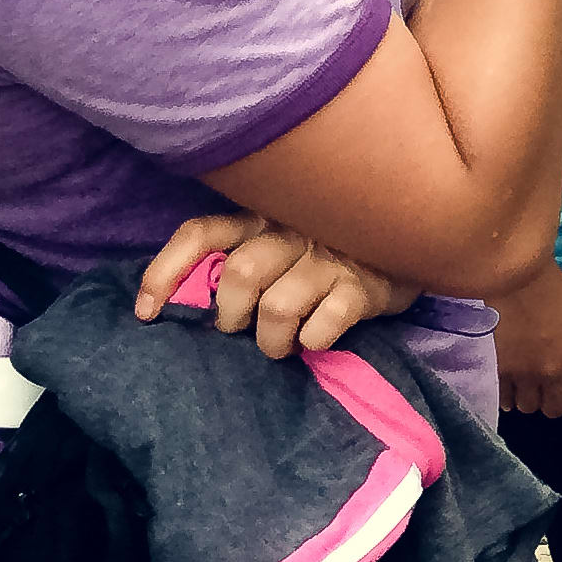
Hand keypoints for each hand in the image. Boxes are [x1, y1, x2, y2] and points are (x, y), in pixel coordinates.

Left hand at [134, 212, 421, 357]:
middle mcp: (294, 230)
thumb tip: (190, 298)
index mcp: (264, 215)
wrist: (416, 236)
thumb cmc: (334, 246)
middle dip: (231, 315)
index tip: (145, 313)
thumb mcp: (283, 239)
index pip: (201, 233)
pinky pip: (322, 326)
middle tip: (241, 328)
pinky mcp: (364, 287)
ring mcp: (331, 258)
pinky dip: (311, 342)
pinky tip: (316, 339)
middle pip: (240, 275)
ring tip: (279, 345)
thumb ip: (242, 254)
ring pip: (276, 308)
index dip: (165, 272)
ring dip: (269, 341)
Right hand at [493, 265, 561, 417]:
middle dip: (550, 398)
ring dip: (525, 397)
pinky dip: (505, 394)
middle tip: (541, 384)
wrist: (517, 278)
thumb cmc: (554, 291)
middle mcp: (556, 372)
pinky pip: (504, 399)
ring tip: (520, 381)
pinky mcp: (500, 372)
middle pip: (555, 409)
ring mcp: (526, 375)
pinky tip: (505, 381)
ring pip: (528, 407)